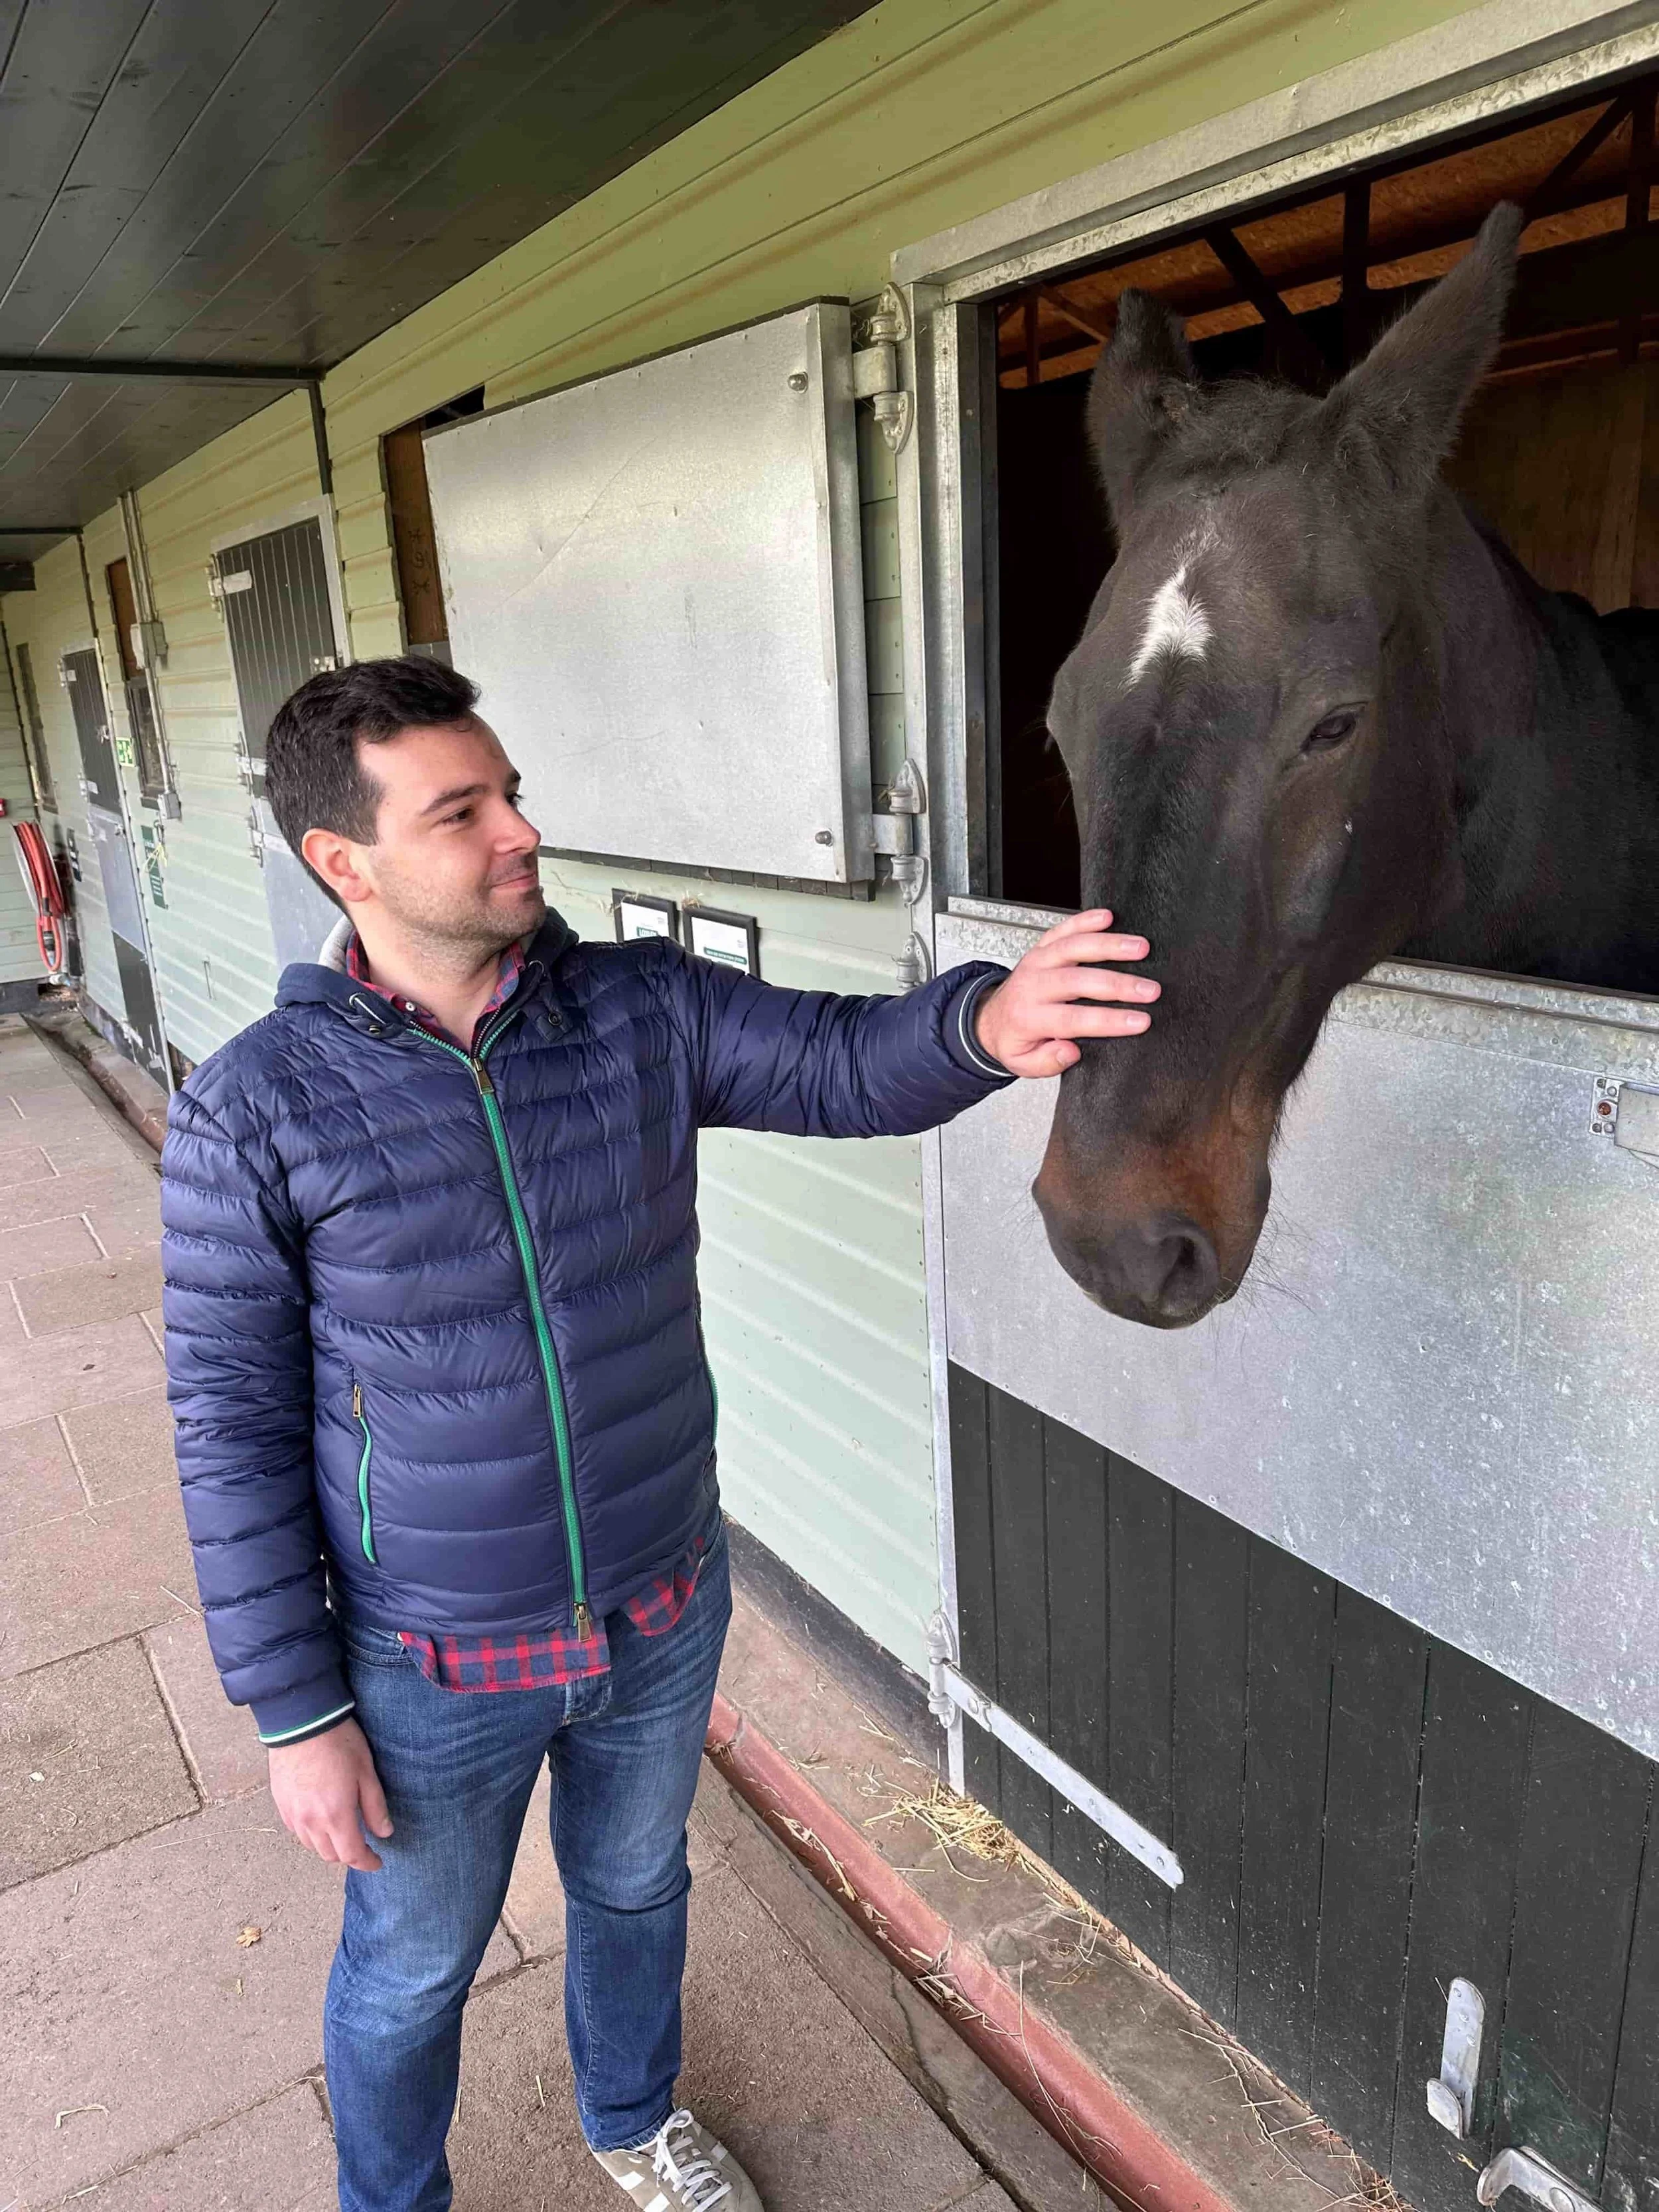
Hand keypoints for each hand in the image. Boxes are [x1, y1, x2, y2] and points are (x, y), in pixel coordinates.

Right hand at [268, 1717, 393, 1871]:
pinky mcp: (281, 1804)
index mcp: (336, 1815)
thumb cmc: (339, 1742)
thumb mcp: (366, 1771)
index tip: (377, 1862)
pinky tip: (320, 1820)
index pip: (352, 1854)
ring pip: (312, 1846)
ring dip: (328, 1846)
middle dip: (348, 1855)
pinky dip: (311, 1834)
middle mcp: (311, 1822)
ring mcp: (292, 1814)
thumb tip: (384, 1833)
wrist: (301, 1721)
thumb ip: (374, 1806)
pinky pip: (296, 1831)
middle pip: (330, 1855)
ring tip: (342, 1832)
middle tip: (362, 1844)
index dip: (366, 1863)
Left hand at [974, 909, 1157, 1078]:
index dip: (1109, 1020)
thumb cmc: (1014, 1039)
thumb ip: (1047, 1062)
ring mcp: (1037, 961)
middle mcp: (1033, 985)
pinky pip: (1063, 929)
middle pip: (1079, 981)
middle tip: (1150, 989)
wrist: (989, 1018)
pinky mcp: (1041, 947)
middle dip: (1118, 984)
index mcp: (1029, 1017)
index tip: (1140, 1021)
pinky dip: (1084, 920)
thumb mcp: (1022, 1063)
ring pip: (1073, 947)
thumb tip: (1071, 1050)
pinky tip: (1108, 916)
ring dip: (1109, 945)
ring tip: (1141, 947)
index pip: (1074, 1019)